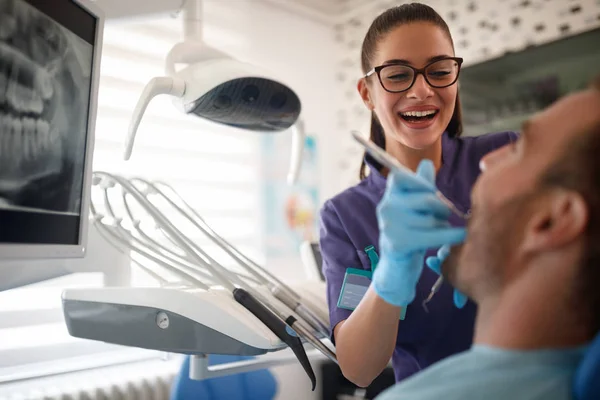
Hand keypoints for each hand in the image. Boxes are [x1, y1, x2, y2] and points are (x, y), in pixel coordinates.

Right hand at [372, 159, 465, 306]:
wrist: (397, 269)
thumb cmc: (409, 235)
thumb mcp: (414, 209)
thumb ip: (421, 187)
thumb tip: (426, 163)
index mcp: (390, 195)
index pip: (401, 176)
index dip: (421, 182)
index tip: (431, 192)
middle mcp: (386, 207)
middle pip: (426, 198)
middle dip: (441, 207)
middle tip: (445, 215)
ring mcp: (389, 226)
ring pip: (431, 218)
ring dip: (443, 225)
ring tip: (442, 230)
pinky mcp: (398, 243)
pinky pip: (431, 235)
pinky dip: (449, 236)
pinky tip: (460, 237)